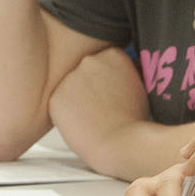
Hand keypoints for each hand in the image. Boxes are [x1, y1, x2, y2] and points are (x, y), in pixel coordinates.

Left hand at [50, 46, 151, 177]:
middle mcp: (89, 61)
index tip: (112, 93)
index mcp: (112, 54)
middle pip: (84, 72)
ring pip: (70, 88)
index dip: (107, 80)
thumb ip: (124, 71)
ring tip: (94, 117)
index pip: (102, 61)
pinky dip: (66, 114)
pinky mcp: (55, 97)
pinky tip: (83, 123)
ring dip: (77, 100)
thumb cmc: (133, 119)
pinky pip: (59, 104)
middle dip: (90, 86)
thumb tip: (116, 71)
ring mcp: (70, 78)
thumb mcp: (139, 84)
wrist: (121, 142)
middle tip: (102, 106)